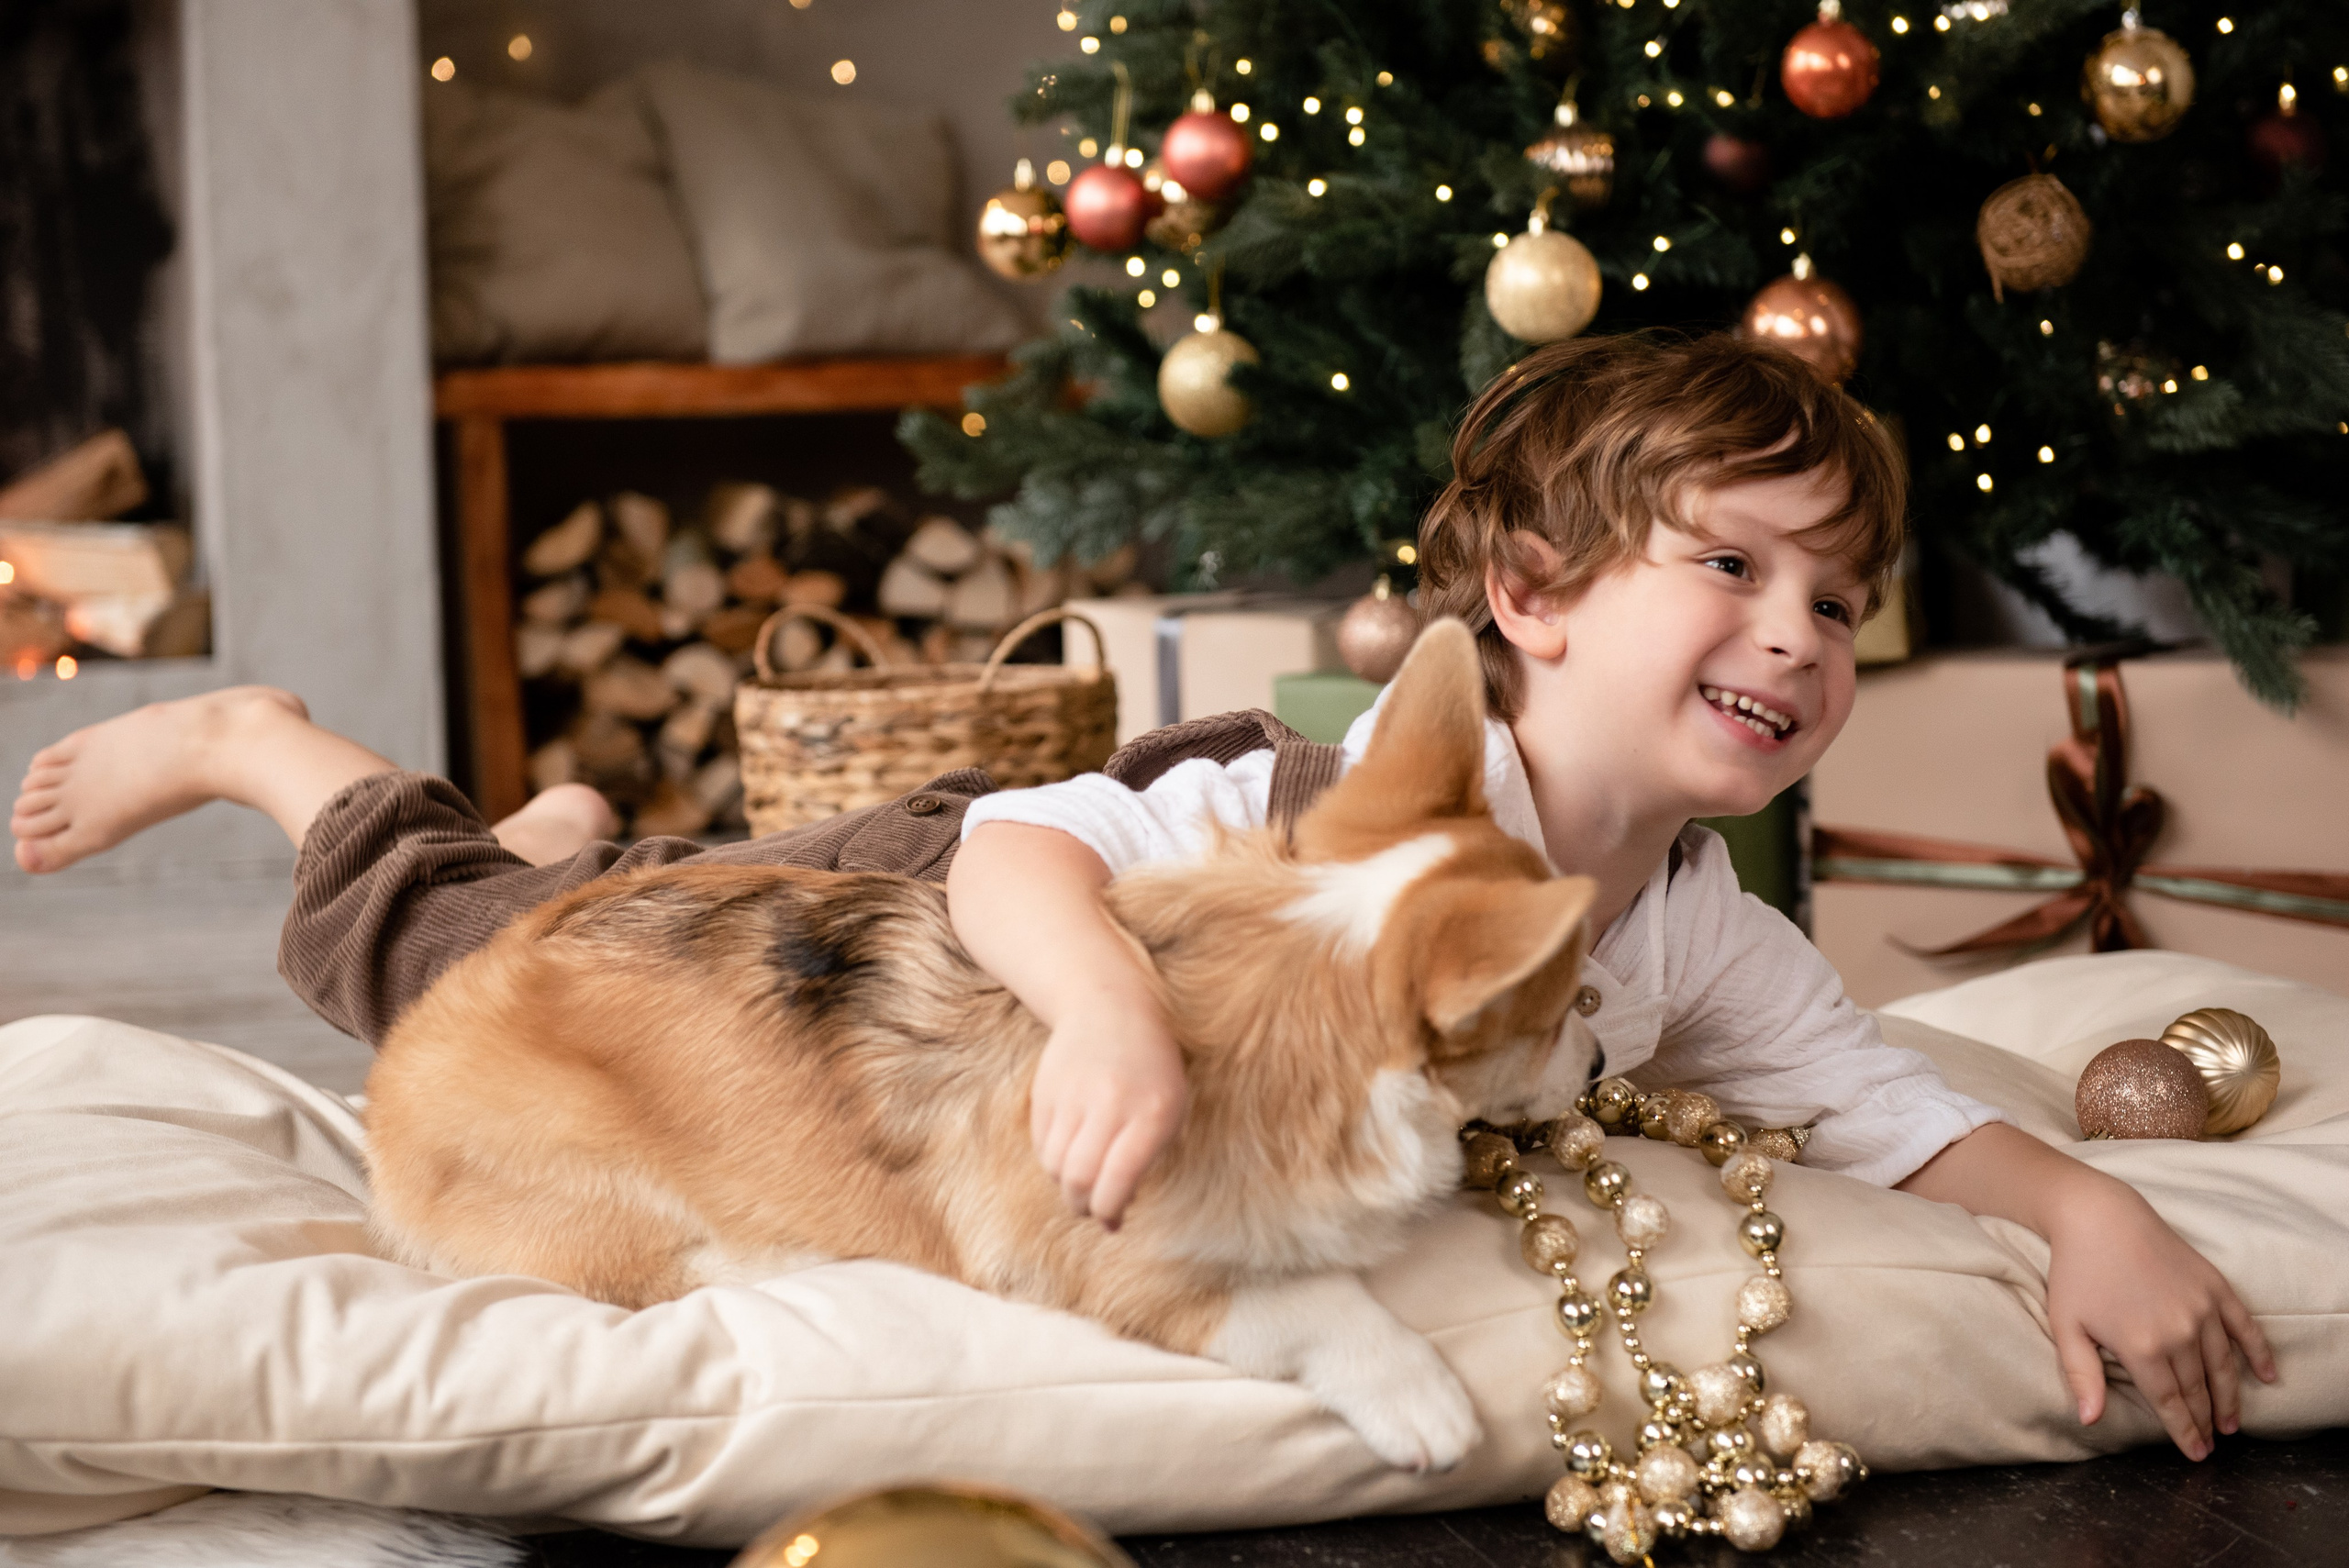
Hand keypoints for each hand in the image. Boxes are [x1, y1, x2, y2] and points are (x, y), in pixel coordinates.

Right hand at [1028, 991, 1187, 1227]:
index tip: (1111, 1221)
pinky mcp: (1045, 1093)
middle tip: (1092, 1208)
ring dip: (1066, 1184)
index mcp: (1151, 1114)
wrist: (1109, 1006)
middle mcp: (1110, 1105)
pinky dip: (1054, 1160)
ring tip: (1083, 1177)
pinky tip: (1071, 1148)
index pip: (1118, 1180)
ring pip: (1055, 1167)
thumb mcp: (1169, 1109)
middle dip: (1083, 1206)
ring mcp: (1073, 1097)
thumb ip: (1145, 1160)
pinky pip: (1041, 1146)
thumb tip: (1113, 1216)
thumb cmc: (1151, 1069)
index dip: (1109, 1211)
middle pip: (1079, 1180)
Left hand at [2043, 1177, 2277, 1459]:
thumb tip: (2089, 1421)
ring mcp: (2201, 1309)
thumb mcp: (2067, 1326)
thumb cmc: (2076, 1272)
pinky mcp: (2215, 1287)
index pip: (2169, 1402)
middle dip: (2205, 1420)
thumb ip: (2081, 1375)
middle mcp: (2178, 1332)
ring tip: (2231, 1423)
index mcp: (2141, 1347)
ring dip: (2229, 1397)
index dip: (2184, 1431)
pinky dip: (2259, 1353)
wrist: (2099, 1217)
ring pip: (2223, 1366)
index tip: (2195, 1453)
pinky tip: (2268, 1376)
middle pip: (2197, 1388)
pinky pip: (2245, 1327)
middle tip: (2212, 1444)